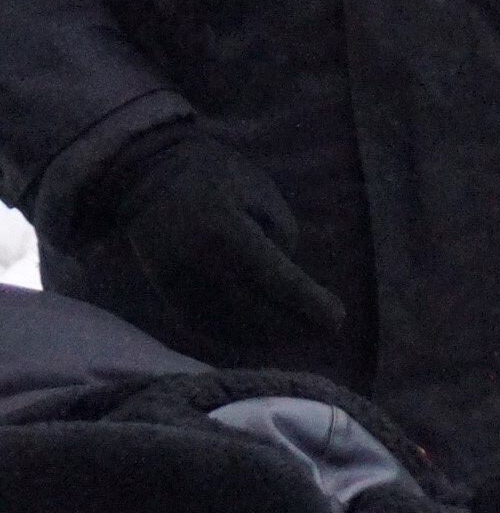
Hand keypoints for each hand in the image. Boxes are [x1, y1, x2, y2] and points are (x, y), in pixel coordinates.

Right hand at [66, 120, 348, 360]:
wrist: (148, 175)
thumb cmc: (219, 178)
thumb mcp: (263, 197)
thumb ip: (280, 242)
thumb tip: (289, 290)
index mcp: (225, 231)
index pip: (273, 278)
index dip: (307, 303)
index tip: (338, 320)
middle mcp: (197, 261)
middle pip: (254, 311)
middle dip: (296, 326)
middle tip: (329, 329)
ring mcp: (176, 281)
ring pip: (230, 327)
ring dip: (272, 337)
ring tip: (304, 333)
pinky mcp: (166, 292)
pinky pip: (207, 327)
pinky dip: (239, 337)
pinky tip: (268, 336)